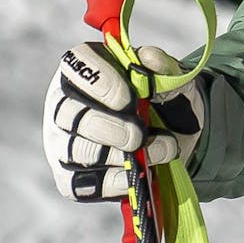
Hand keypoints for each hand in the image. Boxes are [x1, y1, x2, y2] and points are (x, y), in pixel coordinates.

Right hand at [43, 42, 203, 201]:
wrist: (180, 135)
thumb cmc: (167, 98)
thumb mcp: (175, 79)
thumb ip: (165, 67)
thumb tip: (150, 57)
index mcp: (87, 69)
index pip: (76, 64)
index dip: (101, 81)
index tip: (131, 96)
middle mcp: (65, 104)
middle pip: (68, 114)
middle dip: (108, 127)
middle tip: (139, 134)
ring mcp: (63, 142)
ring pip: (74, 150)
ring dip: (116, 155)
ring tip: (157, 151)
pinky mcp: (71, 177)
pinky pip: (80, 185)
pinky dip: (114, 181)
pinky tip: (137, 176)